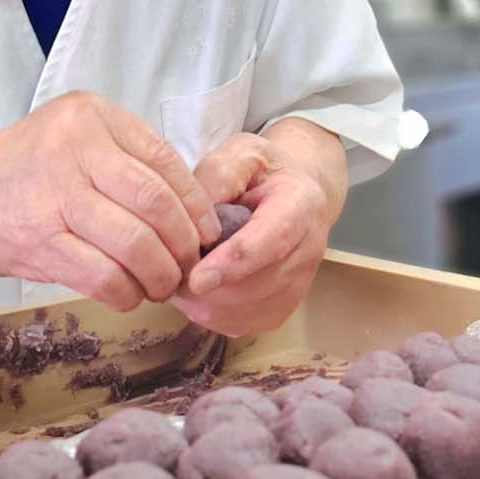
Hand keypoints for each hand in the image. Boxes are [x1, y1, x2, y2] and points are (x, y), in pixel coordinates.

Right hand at [0, 92, 220, 311]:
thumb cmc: (15, 173)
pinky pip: (103, 275)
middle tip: (188, 264)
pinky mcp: (38, 239)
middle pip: (156, 202)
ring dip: (159, 274)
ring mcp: (54, 192)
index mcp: (89, 115)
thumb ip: (120, 159)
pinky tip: (128, 295)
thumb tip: (187, 207)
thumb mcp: (68, 141)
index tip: (206, 230)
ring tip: (161, 285)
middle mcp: (74, 146)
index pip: (163, 160)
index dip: (194, 203)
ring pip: (135, 243)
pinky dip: (125, 292)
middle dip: (183, 243)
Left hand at [172, 121, 345, 336]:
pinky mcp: (283, 308)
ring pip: (247, 312)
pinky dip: (212, 314)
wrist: (293, 192)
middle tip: (170, 270)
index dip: (234, 263)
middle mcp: (310, 249)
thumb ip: (216, 177)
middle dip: (208, 288)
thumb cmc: (260, 171)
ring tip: (182, 276)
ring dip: (205, 303)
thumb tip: (190, 218)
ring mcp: (300, 284)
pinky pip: (243, 324)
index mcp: (302, 204)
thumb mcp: (239, 153)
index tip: (196, 278)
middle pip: (257, 286)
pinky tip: (199, 291)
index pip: (272, 241)